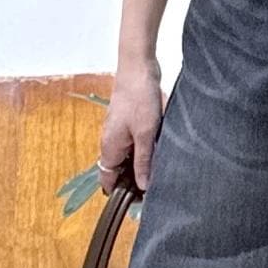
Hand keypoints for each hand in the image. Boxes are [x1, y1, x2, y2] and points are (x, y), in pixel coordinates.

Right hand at [99, 57, 165, 192]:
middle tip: (156, 184)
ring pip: (128, 157)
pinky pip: (134, 143)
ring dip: (142, 162)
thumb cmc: (139, 98)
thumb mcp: (145, 135)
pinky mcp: (128, 123)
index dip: (121, 192)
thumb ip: (143, 162)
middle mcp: (110, 141)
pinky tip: (159, 147)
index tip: (139, 200)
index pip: (108, 180)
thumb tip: (142, 186)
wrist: (138, 67)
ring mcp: (118, 132)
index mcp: (109, 148)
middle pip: (119, 170)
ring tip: (160, 166)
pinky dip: (145, 149)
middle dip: (135, 178)